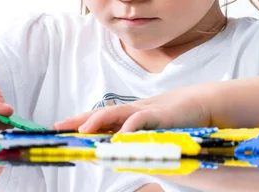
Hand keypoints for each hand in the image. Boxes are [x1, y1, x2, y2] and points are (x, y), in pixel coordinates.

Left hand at [54, 85, 212, 132]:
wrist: (200, 105)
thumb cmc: (173, 120)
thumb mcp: (150, 131)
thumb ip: (133, 139)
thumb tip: (113, 153)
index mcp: (128, 115)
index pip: (99, 118)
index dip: (78, 120)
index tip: (58, 126)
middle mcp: (132, 111)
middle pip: (101, 114)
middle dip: (79, 119)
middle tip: (59, 126)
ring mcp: (145, 111)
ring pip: (117, 114)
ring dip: (99, 121)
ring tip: (83, 130)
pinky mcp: (160, 115)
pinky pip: (142, 120)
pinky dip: (131, 127)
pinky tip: (121, 136)